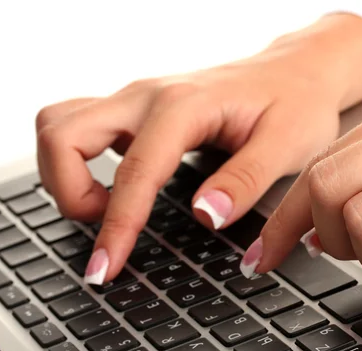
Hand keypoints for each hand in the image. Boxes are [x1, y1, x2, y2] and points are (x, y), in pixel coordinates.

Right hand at [34, 14, 361, 283]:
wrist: (299, 71)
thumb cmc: (298, 102)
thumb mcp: (286, 146)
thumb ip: (244, 182)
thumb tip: (204, 217)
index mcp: (184, 106)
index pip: (134, 172)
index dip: (115, 227)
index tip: (104, 268)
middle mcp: (149, 96)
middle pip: (62, 133)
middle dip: (68, 192)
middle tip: (106, 226)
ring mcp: (139, 100)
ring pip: (61, 124)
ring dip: (67, 173)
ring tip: (108, 207)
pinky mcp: (139, 110)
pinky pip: (81, 126)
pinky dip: (79, 161)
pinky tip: (116, 185)